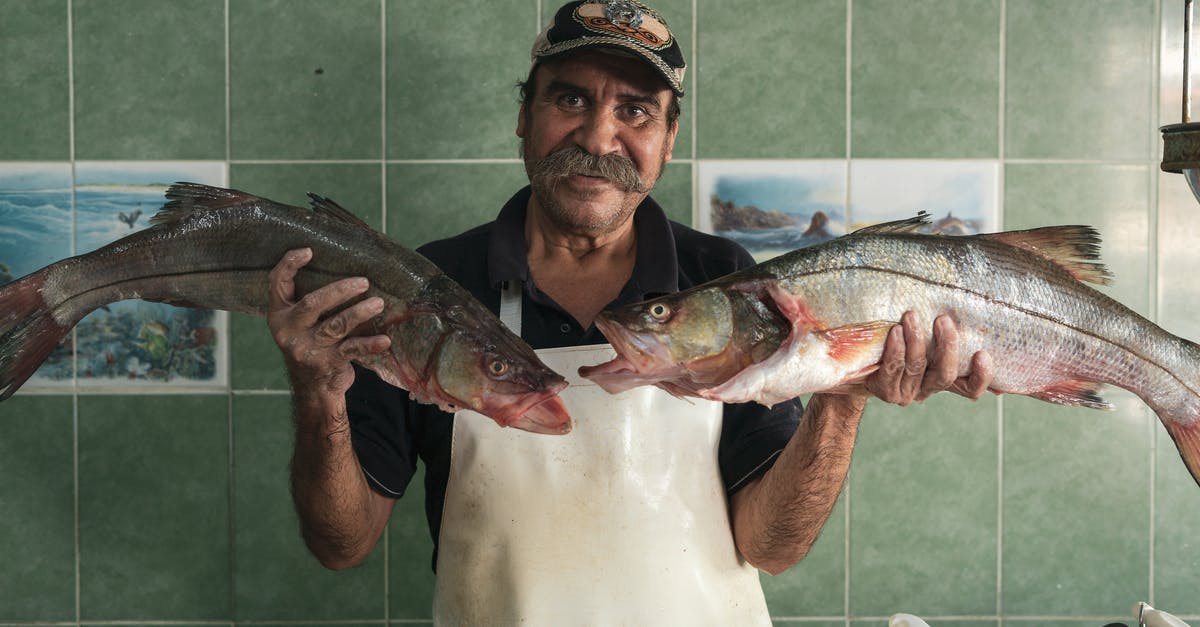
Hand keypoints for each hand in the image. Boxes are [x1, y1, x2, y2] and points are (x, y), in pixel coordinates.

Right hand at [267, 248, 390, 396]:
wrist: (313, 386)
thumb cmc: (312, 341)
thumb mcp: (300, 322)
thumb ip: (310, 300)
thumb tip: (343, 265)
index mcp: (279, 314)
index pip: (277, 283)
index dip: (289, 265)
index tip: (309, 250)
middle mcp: (289, 330)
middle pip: (312, 303)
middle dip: (339, 290)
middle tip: (364, 281)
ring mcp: (307, 348)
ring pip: (336, 325)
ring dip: (359, 312)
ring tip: (378, 303)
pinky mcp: (326, 363)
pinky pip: (352, 350)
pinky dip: (370, 344)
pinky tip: (385, 339)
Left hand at [864, 311, 993, 405]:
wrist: (859, 359)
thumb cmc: (899, 341)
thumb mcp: (926, 337)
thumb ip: (947, 333)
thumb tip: (983, 327)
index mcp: (943, 378)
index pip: (971, 388)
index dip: (981, 376)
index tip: (983, 354)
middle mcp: (928, 389)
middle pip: (946, 375)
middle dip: (947, 346)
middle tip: (943, 320)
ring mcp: (906, 393)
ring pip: (917, 367)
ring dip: (916, 340)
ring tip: (912, 315)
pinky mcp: (885, 390)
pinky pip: (893, 368)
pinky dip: (896, 349)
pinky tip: (895, 331)